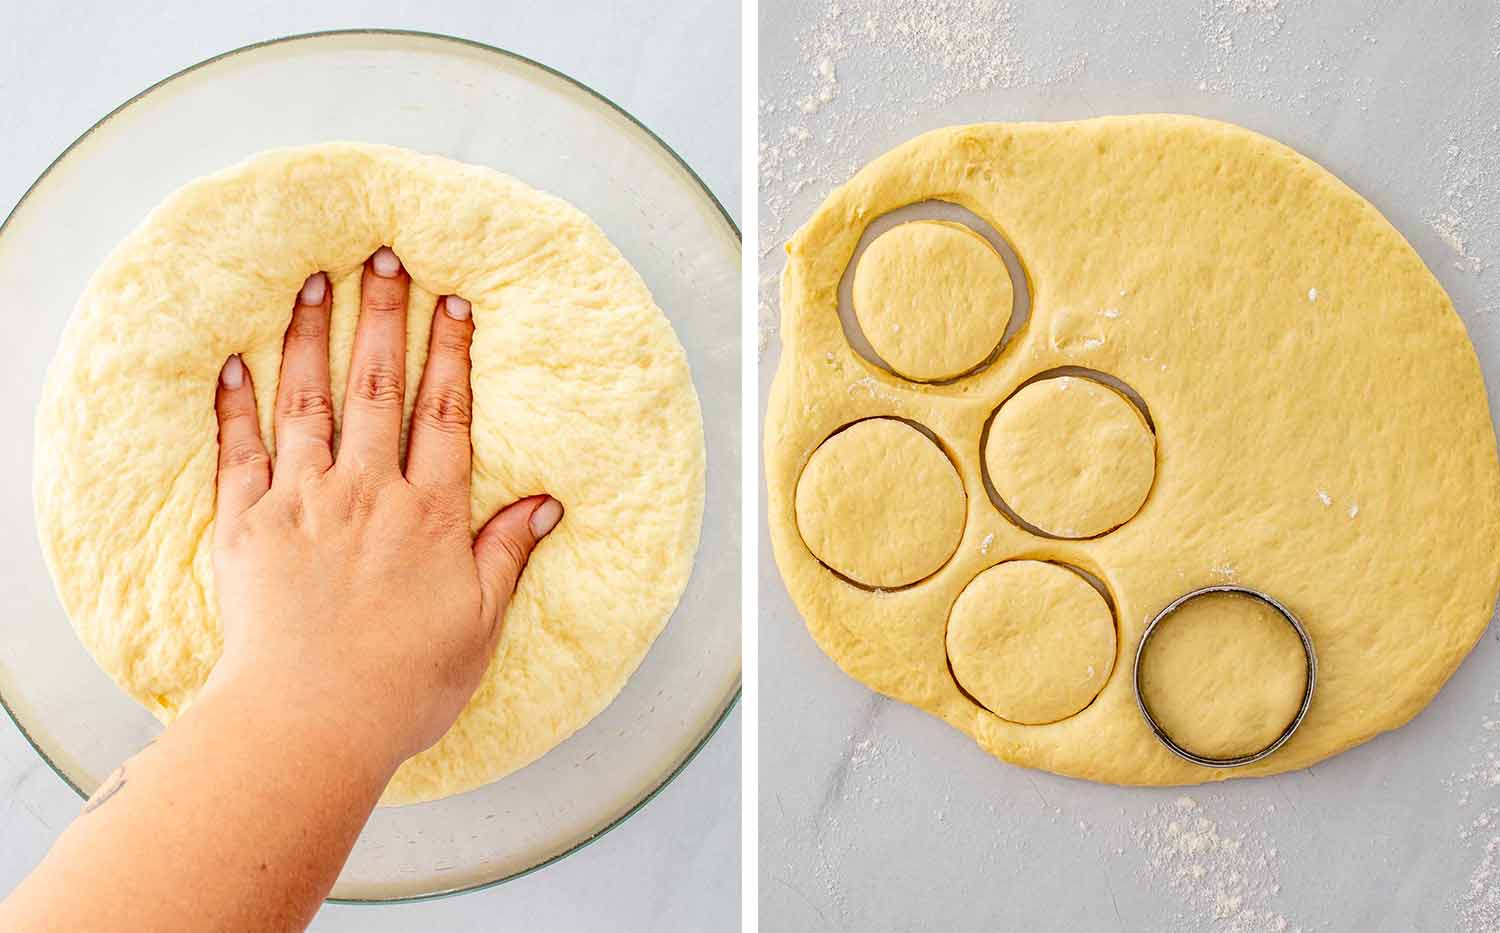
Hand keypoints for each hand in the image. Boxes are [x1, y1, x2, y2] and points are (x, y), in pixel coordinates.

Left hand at [207, 247, 562, 772]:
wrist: (309, 722)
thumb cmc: (402, 685)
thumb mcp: (478, 624)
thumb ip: (505, 555)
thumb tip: (544, 502)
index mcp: (428, 514)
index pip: (445, 414)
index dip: (450, 352)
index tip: (450, 299)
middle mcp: (366, 492)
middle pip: (377, 387)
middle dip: (381, 316)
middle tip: (381, 255)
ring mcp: (302, 503)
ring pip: (309, 403)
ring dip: (312, 337)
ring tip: (314, 282)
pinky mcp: (246, 527)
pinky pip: (239, 452)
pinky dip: (236, 404)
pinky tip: (237, 360)